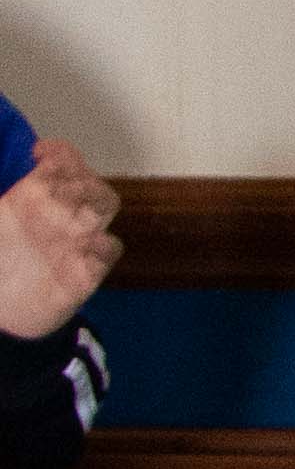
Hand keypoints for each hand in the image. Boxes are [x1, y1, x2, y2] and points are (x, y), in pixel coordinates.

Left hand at [0, 131, 119, 341]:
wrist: (4, 314)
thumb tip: (1, 196)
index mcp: (38, 199)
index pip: (65, 164)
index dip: (60, 154)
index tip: (39, 154)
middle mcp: (63, 216)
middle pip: (90, 182)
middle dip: (78, 179)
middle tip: (54, 190)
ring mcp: (79, 242)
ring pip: (105, 208)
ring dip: (92, 204)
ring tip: (68, 216)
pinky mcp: (89, 271)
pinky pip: (109, 249)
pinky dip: (101, 244)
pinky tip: (84, 248)